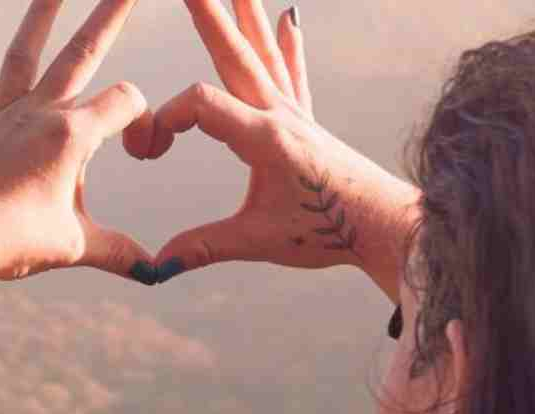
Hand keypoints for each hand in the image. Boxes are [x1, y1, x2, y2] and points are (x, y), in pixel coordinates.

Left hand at [0, 0, 156, 317]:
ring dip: (42, 14)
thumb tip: (158, 272)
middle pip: (83, 52)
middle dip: (111, 12)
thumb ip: (119, 253)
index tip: (139, 154)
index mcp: (71, 136)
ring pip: (25, 54)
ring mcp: (0, 117)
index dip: (143, 122)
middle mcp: (38, 114)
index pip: (125, 102)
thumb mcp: (74, 247)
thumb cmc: (11, 243)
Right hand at [138, 0, 419, 299]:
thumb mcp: (258, 241)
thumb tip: (155, 267)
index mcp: (264, 138)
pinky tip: (289, 18)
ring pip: (263, 55)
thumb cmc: (327, 232)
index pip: (202, 105)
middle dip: (210, 18)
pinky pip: (292, 74)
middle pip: (236, 56)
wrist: (384, 227)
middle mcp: (280, 115)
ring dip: (246, 17)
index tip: (150, 151)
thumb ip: (204, 247)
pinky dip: (287, 45)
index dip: (168, 119)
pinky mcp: (306, 123)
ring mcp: (295, 114)